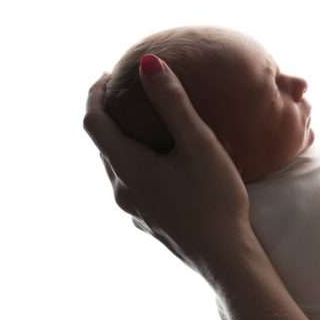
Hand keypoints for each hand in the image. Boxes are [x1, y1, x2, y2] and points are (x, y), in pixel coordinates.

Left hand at [83, 54, 251, 277]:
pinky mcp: (149, 223)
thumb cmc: (214, 197)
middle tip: (127, 94)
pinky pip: (134, 185)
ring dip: (123, 143)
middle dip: (108, 117)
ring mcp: (134, 210)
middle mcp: (122, 189)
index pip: (94, 122)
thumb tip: (148, 61)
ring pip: (117, 167)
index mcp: (127, 166)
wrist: (225, 257)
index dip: (95, 95)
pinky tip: (165, 165)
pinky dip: (138, 164)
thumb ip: (173, 101)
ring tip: (144, 125)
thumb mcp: (198, 143)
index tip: (106, 75)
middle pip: (103, 145)